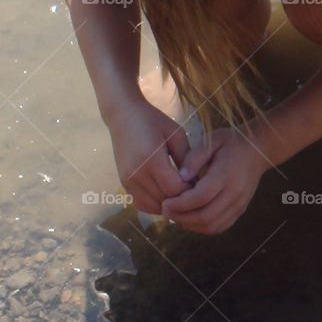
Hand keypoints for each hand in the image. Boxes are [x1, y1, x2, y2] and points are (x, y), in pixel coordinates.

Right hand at [106, 98, 191, 214]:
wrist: (123, 115)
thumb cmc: (153, 121)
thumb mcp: (176, 134)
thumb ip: (187, 159)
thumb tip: (196, 183)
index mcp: (152, 160)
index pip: (175, 189)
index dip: (190, 190)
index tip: (198, 183)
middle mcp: (137, 174)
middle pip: (165, 200)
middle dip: (181, 199)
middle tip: (191, 190)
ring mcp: (128, 181)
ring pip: (154, 206)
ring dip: (169, 204)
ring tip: (178, 192)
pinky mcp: (124, 184)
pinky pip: (142, 204)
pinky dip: (155, 205)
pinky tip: (164, 194)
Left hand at [160, 127, 269, 234]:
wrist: (258, 151)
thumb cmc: (231, 143)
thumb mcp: (211, 141)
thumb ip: (194, 158)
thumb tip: (180, 177)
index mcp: (226, 174)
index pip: (201, 197)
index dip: (181, 204)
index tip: (165, 202)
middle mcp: (234, 193)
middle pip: (206, 216)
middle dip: (182, 217)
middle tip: (166, 210)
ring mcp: (239, 205)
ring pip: (212, 226)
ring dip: (191, 225)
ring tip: (176, 215)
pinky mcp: (240, 211)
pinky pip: (220, 227)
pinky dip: (202, 227)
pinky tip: (190, 219)